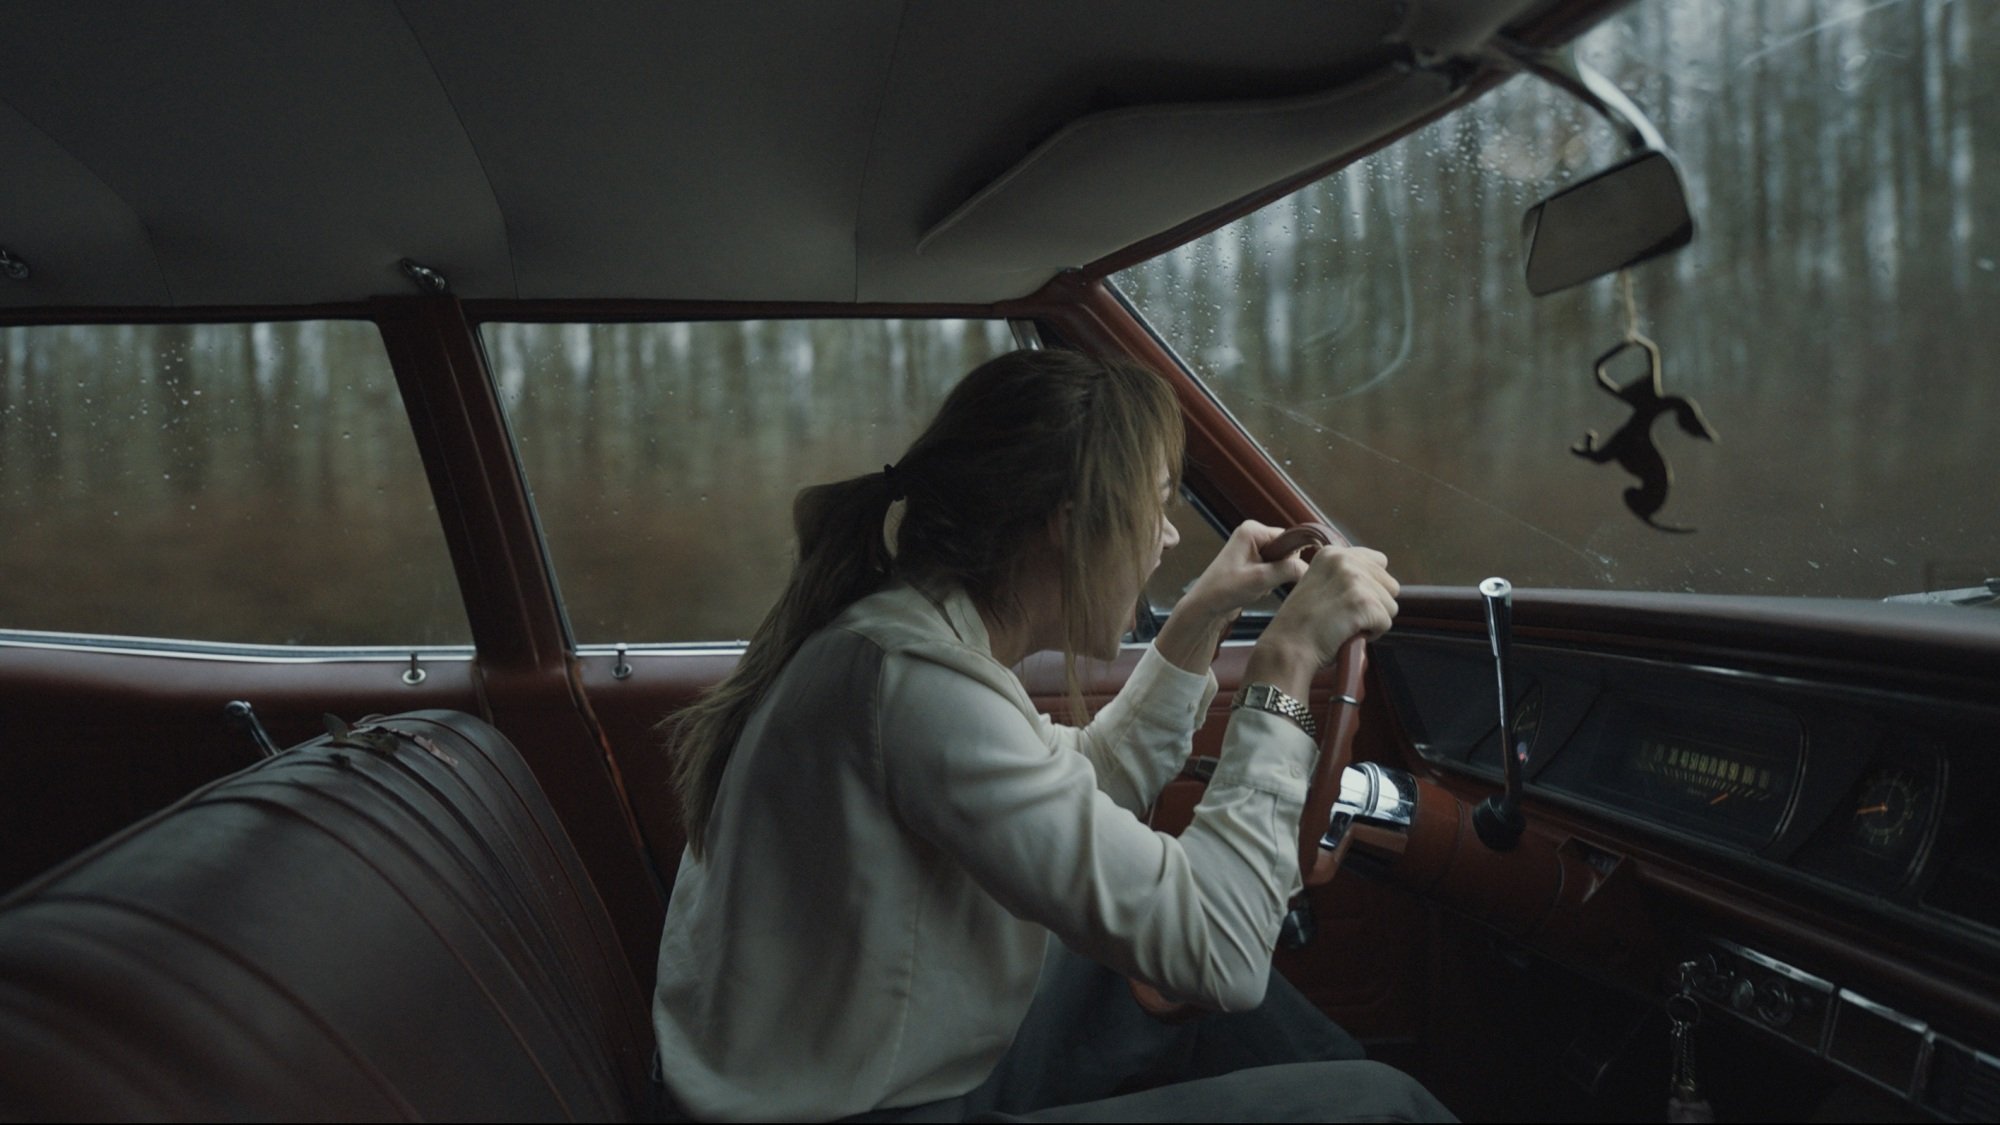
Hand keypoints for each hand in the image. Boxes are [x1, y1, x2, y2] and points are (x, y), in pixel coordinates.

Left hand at [1152, 522, 1313, 673]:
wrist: (1204, 607)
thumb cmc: (1223, 590)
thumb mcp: (1260, 579)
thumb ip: (1288, 570)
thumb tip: (1311, 568)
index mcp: (1253, 530)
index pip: (1289, 538)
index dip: (1291, 558)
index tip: (1283, 574)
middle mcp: (1253, 535)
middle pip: (1287, 551)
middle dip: (1282, 570)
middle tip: (1265, 582)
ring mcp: (1252, 549)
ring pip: (1282, 563)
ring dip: (1275, 578)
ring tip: (1257, 586)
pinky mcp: (1252, 563)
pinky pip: (1274, 571)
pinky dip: (1270, 582)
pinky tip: (1256, 589)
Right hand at [1246, 547, 1399, 696]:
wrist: (1288, 646)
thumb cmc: (1302, 625)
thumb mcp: (1319, 584)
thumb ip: (1346, 576)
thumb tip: (1380, 583)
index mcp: (1333, 553)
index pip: (1379, 562)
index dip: (1370, 587)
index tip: (1348, 601)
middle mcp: (1345, 560)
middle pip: (1390, 585)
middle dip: (1374, 604)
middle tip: (1345, 616)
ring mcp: (1355, 580)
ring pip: (1391, 605)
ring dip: (1373, 621)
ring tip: (1344, 625)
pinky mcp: (1363, 602)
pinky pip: (1386, 622)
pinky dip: (1372, 634)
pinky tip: (1347, 633)